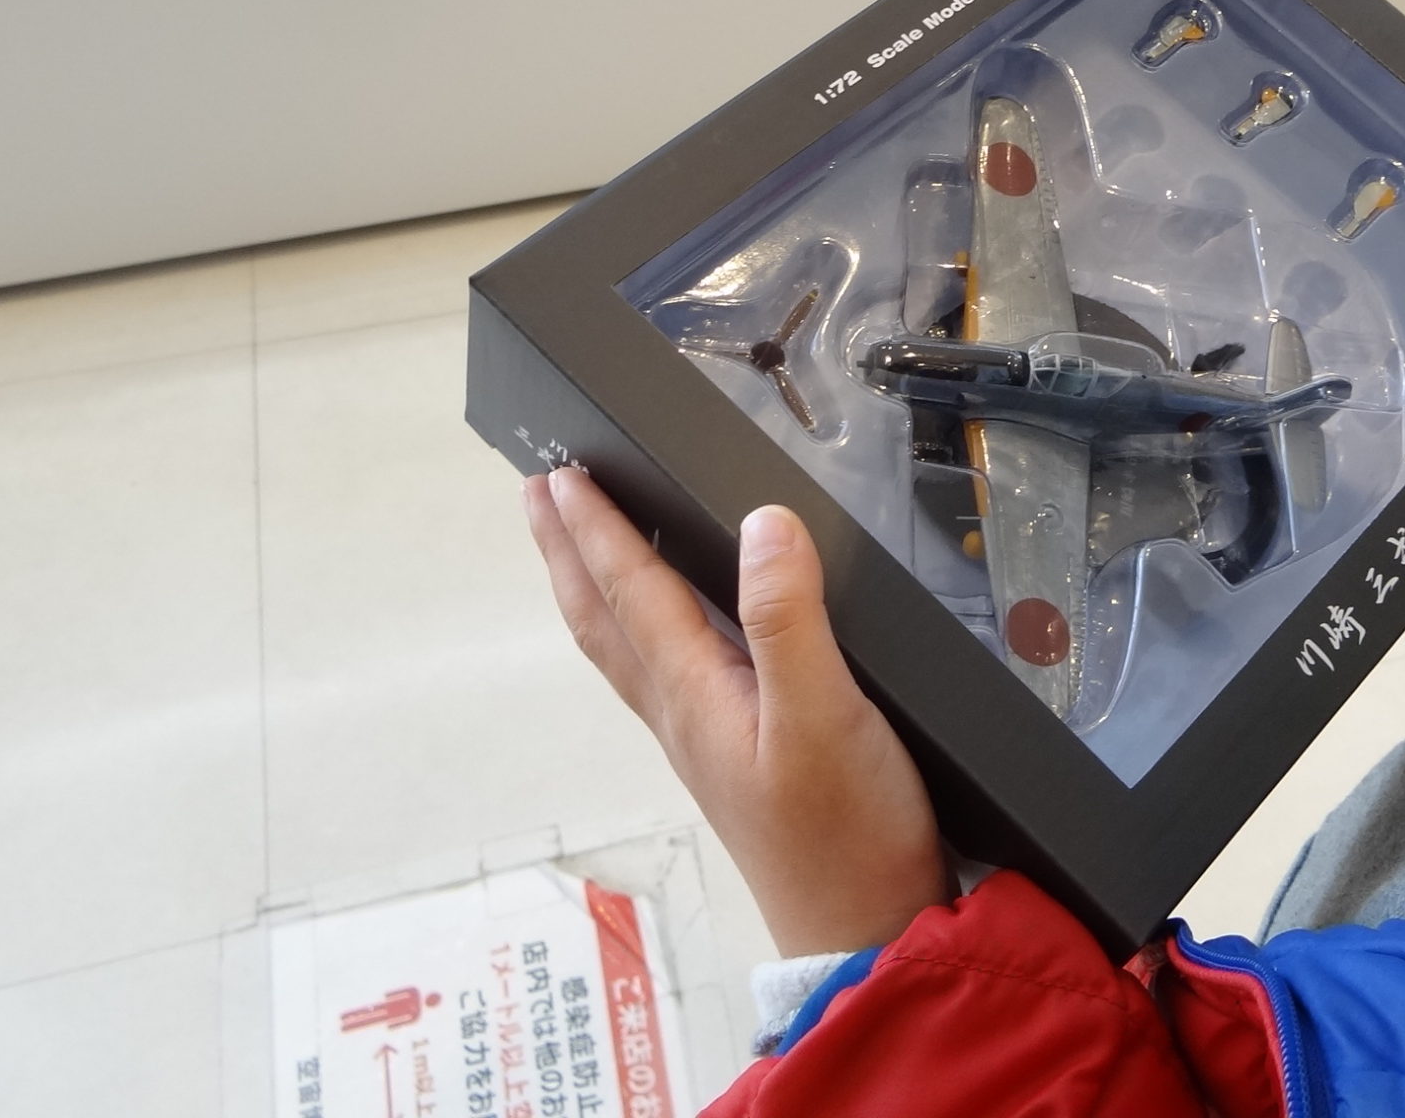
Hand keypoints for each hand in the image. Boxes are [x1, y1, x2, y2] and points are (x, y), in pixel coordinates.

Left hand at [523, 467, 951, 955]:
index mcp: (694, 695)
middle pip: (605, 620)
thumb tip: (762, 524)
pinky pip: (662, 675)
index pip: (632, 591)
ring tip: (578, 547)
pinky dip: (642, 631)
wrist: (866, 930)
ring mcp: (704, 742)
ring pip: (627, 649)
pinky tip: (666, 634)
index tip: (562, 473)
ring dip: (595, 589)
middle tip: (538, 493)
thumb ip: (789, 619)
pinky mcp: (734, 761)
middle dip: (568, 553)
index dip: (597, 528)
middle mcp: (684, 716)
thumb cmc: (848, 834)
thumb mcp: (825, 716)